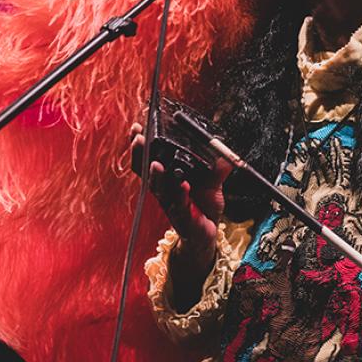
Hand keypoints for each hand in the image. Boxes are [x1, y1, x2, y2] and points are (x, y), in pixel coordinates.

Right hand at [130, 122, 233, 254]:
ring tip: (156, 164)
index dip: (140, 145)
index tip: (136, 128)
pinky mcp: (183, 219)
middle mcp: (164, 190)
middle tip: (139, 140)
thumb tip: (224, 154)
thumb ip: (217, 169)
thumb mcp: (212, 183)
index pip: (148, 159)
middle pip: (146, 172)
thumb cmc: (203, 205)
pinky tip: (183, 185)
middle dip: (141, 155)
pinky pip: (180, 206)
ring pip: (160, 189)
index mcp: (167, 178)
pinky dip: (181, 195)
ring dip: (157, 176)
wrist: (207, 233)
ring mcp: (171, 204)